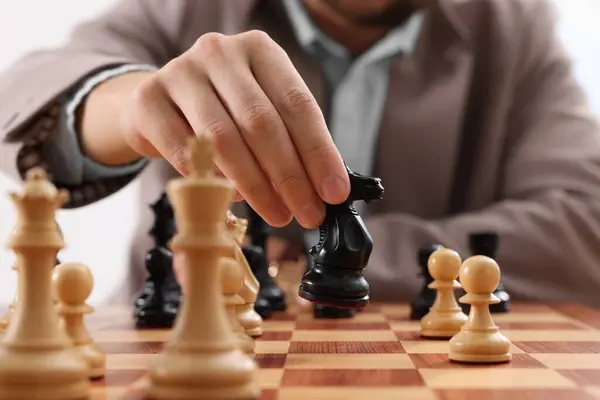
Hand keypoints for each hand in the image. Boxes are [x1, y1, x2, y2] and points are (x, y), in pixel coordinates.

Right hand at [119, 30, 349, 227]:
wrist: (157, 102)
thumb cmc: (222, 110)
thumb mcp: (260, 111)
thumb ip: (289, 140)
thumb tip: (322, 189)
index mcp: (259, 49)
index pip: (298, 103)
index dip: (319, 152)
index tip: (334, 192)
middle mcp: (219, 52)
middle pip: (262, 122)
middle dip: (291, 176)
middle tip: (308, 213)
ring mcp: (179, 72)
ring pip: (225, 139)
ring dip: (257, 186)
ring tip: (278, 215)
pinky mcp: (148, 100)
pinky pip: (186, 153)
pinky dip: (212, 182)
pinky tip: (231, 200)